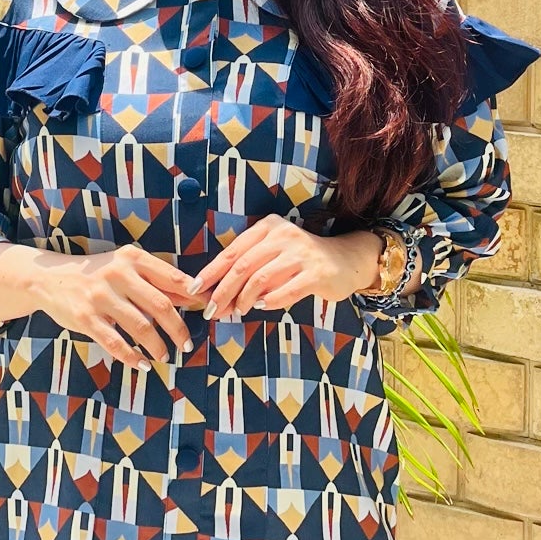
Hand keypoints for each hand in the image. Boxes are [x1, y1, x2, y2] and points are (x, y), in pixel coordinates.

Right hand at [37, 248, 197, 369]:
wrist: (50, 278)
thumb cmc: (97, 274)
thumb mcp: (125, 267)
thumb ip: (155, 280)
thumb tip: (191, 296)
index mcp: (132, 258)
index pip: (171, 277)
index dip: (192, 295)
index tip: (206, 309)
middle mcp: (118, 275)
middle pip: (161, 305)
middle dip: (178, 329)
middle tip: (187, 344)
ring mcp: (100, 297)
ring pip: (141, 327)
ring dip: (158, 346)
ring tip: (166, 356)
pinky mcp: (85, 318)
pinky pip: (115, 342)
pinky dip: (131, 356)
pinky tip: (142, 364)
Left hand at [190, 219, 379, 321]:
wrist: (345, 260)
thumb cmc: (301, 261)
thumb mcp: (274, 254)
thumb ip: (249, 267)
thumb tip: (216, 294)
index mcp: (268, 227)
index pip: (232, 251)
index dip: (211, 272)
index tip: (195, 290)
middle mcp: (283, 235)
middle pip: (243, 266)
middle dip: (223, 291)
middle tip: (212, 311)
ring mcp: (301, 253)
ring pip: (261, 278)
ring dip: (245, 299)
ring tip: (237, 311)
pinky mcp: (316, 272)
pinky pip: (287, 290)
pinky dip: (271, 301)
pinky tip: (263, 307)